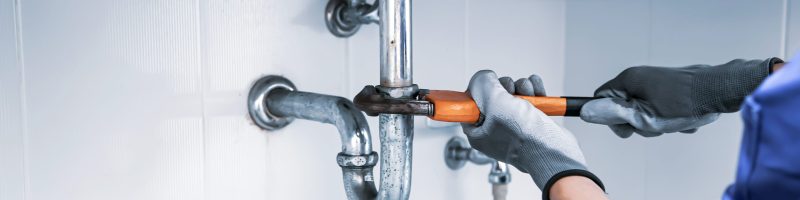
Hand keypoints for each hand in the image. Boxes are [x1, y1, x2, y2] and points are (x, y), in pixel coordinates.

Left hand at [461, 70, 601, 191]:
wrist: (555, 152)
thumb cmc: (524, 138)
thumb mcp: (495, 104)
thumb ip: (483, 85)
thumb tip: (483, 77)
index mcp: (478, 132)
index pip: (469, 104)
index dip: (480, 91)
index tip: (489, 86)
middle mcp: (494, 129)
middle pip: (493, 95)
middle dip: (506, 87)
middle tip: (512, 93)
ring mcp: (513, 125)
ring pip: (513, 94)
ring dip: (523, 88)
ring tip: (529, 96)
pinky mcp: (531, 121)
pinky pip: (529, 97)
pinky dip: (535, 91)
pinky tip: (539, 93)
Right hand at [581, 58, 779, 137]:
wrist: (719, 91)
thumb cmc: (686, 102)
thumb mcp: (644, 116)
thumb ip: (613, 115)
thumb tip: (587, 111)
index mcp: (629, 79)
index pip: (602, 98)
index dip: (611, 118)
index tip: (627, 128)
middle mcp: (640, 76)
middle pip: (623, 107)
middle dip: (638, 123)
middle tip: (655, 125)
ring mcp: (656, 80)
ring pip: (643, 109)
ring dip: (656, 122)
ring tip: (673, 122)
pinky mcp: (669, 86)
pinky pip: (660, 107)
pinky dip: (669, 116)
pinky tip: (682, 119)